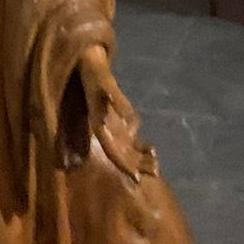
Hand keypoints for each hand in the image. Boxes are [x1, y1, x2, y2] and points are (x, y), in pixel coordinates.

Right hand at [77, 46, 154, 182]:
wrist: (88, 67)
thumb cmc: (95, 75)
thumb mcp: (106, 85)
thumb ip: (117, 101)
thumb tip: (132, 121)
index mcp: (98, 125)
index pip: (111, 150)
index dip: (122, 164)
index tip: (134, 177)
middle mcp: (104, 130)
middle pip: (120, 153)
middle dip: (135, 164)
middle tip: (153, 173)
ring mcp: (110, 127)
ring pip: (125, 149)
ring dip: (138, 158)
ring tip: (155, 168)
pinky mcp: (115, 123)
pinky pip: (128, 139)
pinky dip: (139, 146)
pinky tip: (151, 151)